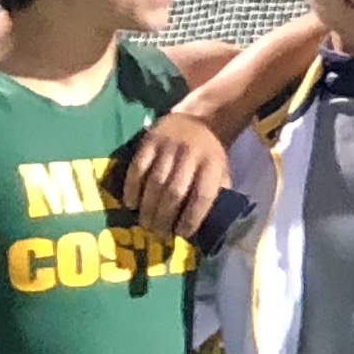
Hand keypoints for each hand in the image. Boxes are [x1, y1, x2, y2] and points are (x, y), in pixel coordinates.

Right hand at [119, 113, 228, 242]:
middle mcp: (190, 155)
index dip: (191, 217)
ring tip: (145, 224)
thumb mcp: (222, 173)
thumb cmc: (210, 156)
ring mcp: (168, 147)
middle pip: (175, 191)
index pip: (202, 196)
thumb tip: (207, 229)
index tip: (182, 234)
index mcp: (212, 165)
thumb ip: (217, 196)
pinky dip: (132, 188)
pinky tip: (131, 204)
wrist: (198, 119)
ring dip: (148, 207)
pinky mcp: (149, 141)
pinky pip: (137, 167)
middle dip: (165, 217)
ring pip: (155, 182)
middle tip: (158, 234)